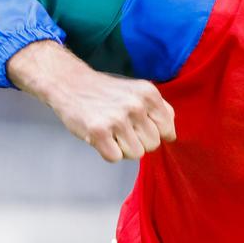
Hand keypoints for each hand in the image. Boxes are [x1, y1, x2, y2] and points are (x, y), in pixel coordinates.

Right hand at [7, 40, 175, 161]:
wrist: (71, 84)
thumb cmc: (108, 92)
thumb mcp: (138, 91)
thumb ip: (160, 109)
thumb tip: (171, 134)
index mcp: (149, 94)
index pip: (167, 130)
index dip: (155, 133)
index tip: (140, 127)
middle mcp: (136, 105)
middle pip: (153, 145)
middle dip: (139, 141)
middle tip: (122, 128)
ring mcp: (117, 119)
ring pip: (136, 154)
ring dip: (124, 148)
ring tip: (112, 132)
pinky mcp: (98, 132)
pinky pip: (115, 158)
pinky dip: (108, 152)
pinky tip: (101, 137)